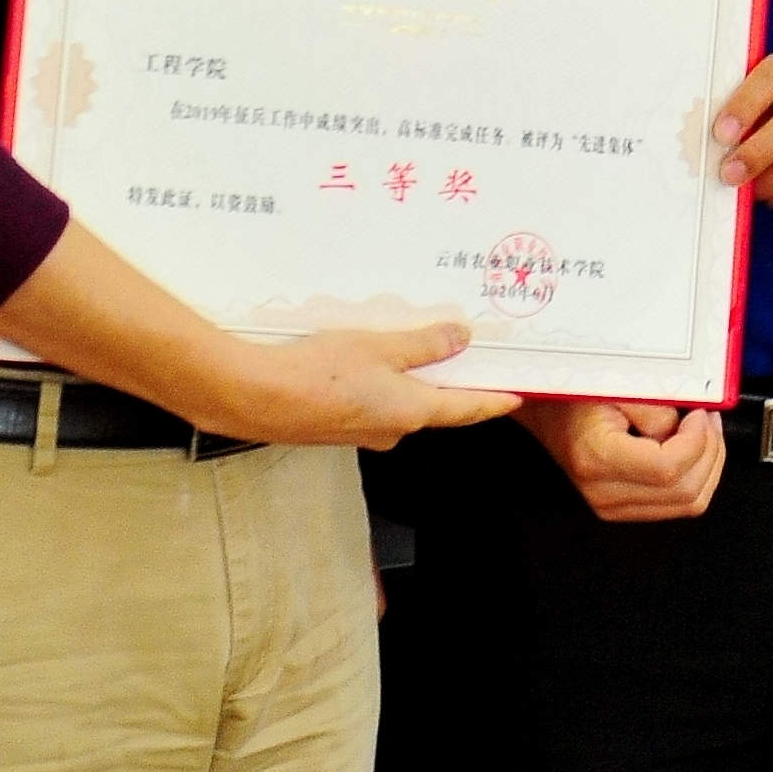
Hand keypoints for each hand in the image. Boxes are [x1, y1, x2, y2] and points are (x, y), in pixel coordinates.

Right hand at [212, 321, 521, 449]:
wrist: (256, 397)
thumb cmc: (318, 372)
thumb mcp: (378, 346)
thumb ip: (422, 344)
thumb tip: (460, 339)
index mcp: (411, 411)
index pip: (466, 409)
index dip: (493, 401)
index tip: (516, 397)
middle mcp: (392, 429)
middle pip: (432, 404)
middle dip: (444, 379)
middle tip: (460, 350)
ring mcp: (362, 432)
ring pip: (397, 401)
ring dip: (406, 377)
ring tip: (404, 342)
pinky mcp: (336, 428)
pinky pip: (369, 402)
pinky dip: (376, 382)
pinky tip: (361, 358)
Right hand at [516, 400, 724, 521]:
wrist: (544, 411)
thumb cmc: (575, 393)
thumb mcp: (615, 384)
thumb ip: (655, 408)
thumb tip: (691, 428)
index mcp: (597, 458)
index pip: (668, 469)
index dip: (697, 442)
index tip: (701, 413)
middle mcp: (604, 492)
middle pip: (686, 492)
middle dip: (710, 452)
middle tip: (708, 419)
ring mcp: (613, 506)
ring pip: (688, 503)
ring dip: (707, 466)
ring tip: (703, 432)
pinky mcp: (623, 508)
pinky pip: (678, 504)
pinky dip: (695, 477)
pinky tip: (689, 449)